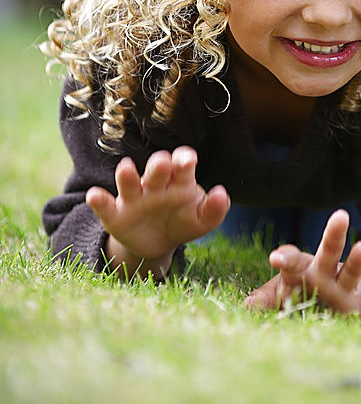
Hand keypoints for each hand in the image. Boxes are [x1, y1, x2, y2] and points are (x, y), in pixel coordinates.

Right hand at [86, 146, 230, 274]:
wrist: (157, 244)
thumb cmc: (182, 222)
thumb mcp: (201, 221)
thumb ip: (213, 210)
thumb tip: (222, 194)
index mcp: (179, 181)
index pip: (182, 165)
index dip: (184, 160)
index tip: (188, 159)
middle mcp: (155, 185)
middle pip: (157, 170)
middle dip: (160, 165)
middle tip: (164, 161)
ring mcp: (134, 198)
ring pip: (129, 183)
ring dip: (127, 175)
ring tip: (126, 168)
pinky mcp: (115, 215)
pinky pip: (105, 207)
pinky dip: (99, 201)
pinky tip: (95, 196)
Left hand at [244, 209, 360, 318]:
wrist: (334, 307)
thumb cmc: (302, 298)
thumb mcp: (283, 298)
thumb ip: (266, 300)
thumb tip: (243, 307)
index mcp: (301, 273)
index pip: (294, 260)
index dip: (286, 257)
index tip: (276, 258)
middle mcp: (324, 276)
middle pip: (328, 253)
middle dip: (333, 236)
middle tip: (341, 215)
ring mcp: (344, 287)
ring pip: (351, 271)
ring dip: (357, 260)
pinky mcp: (360, 303)